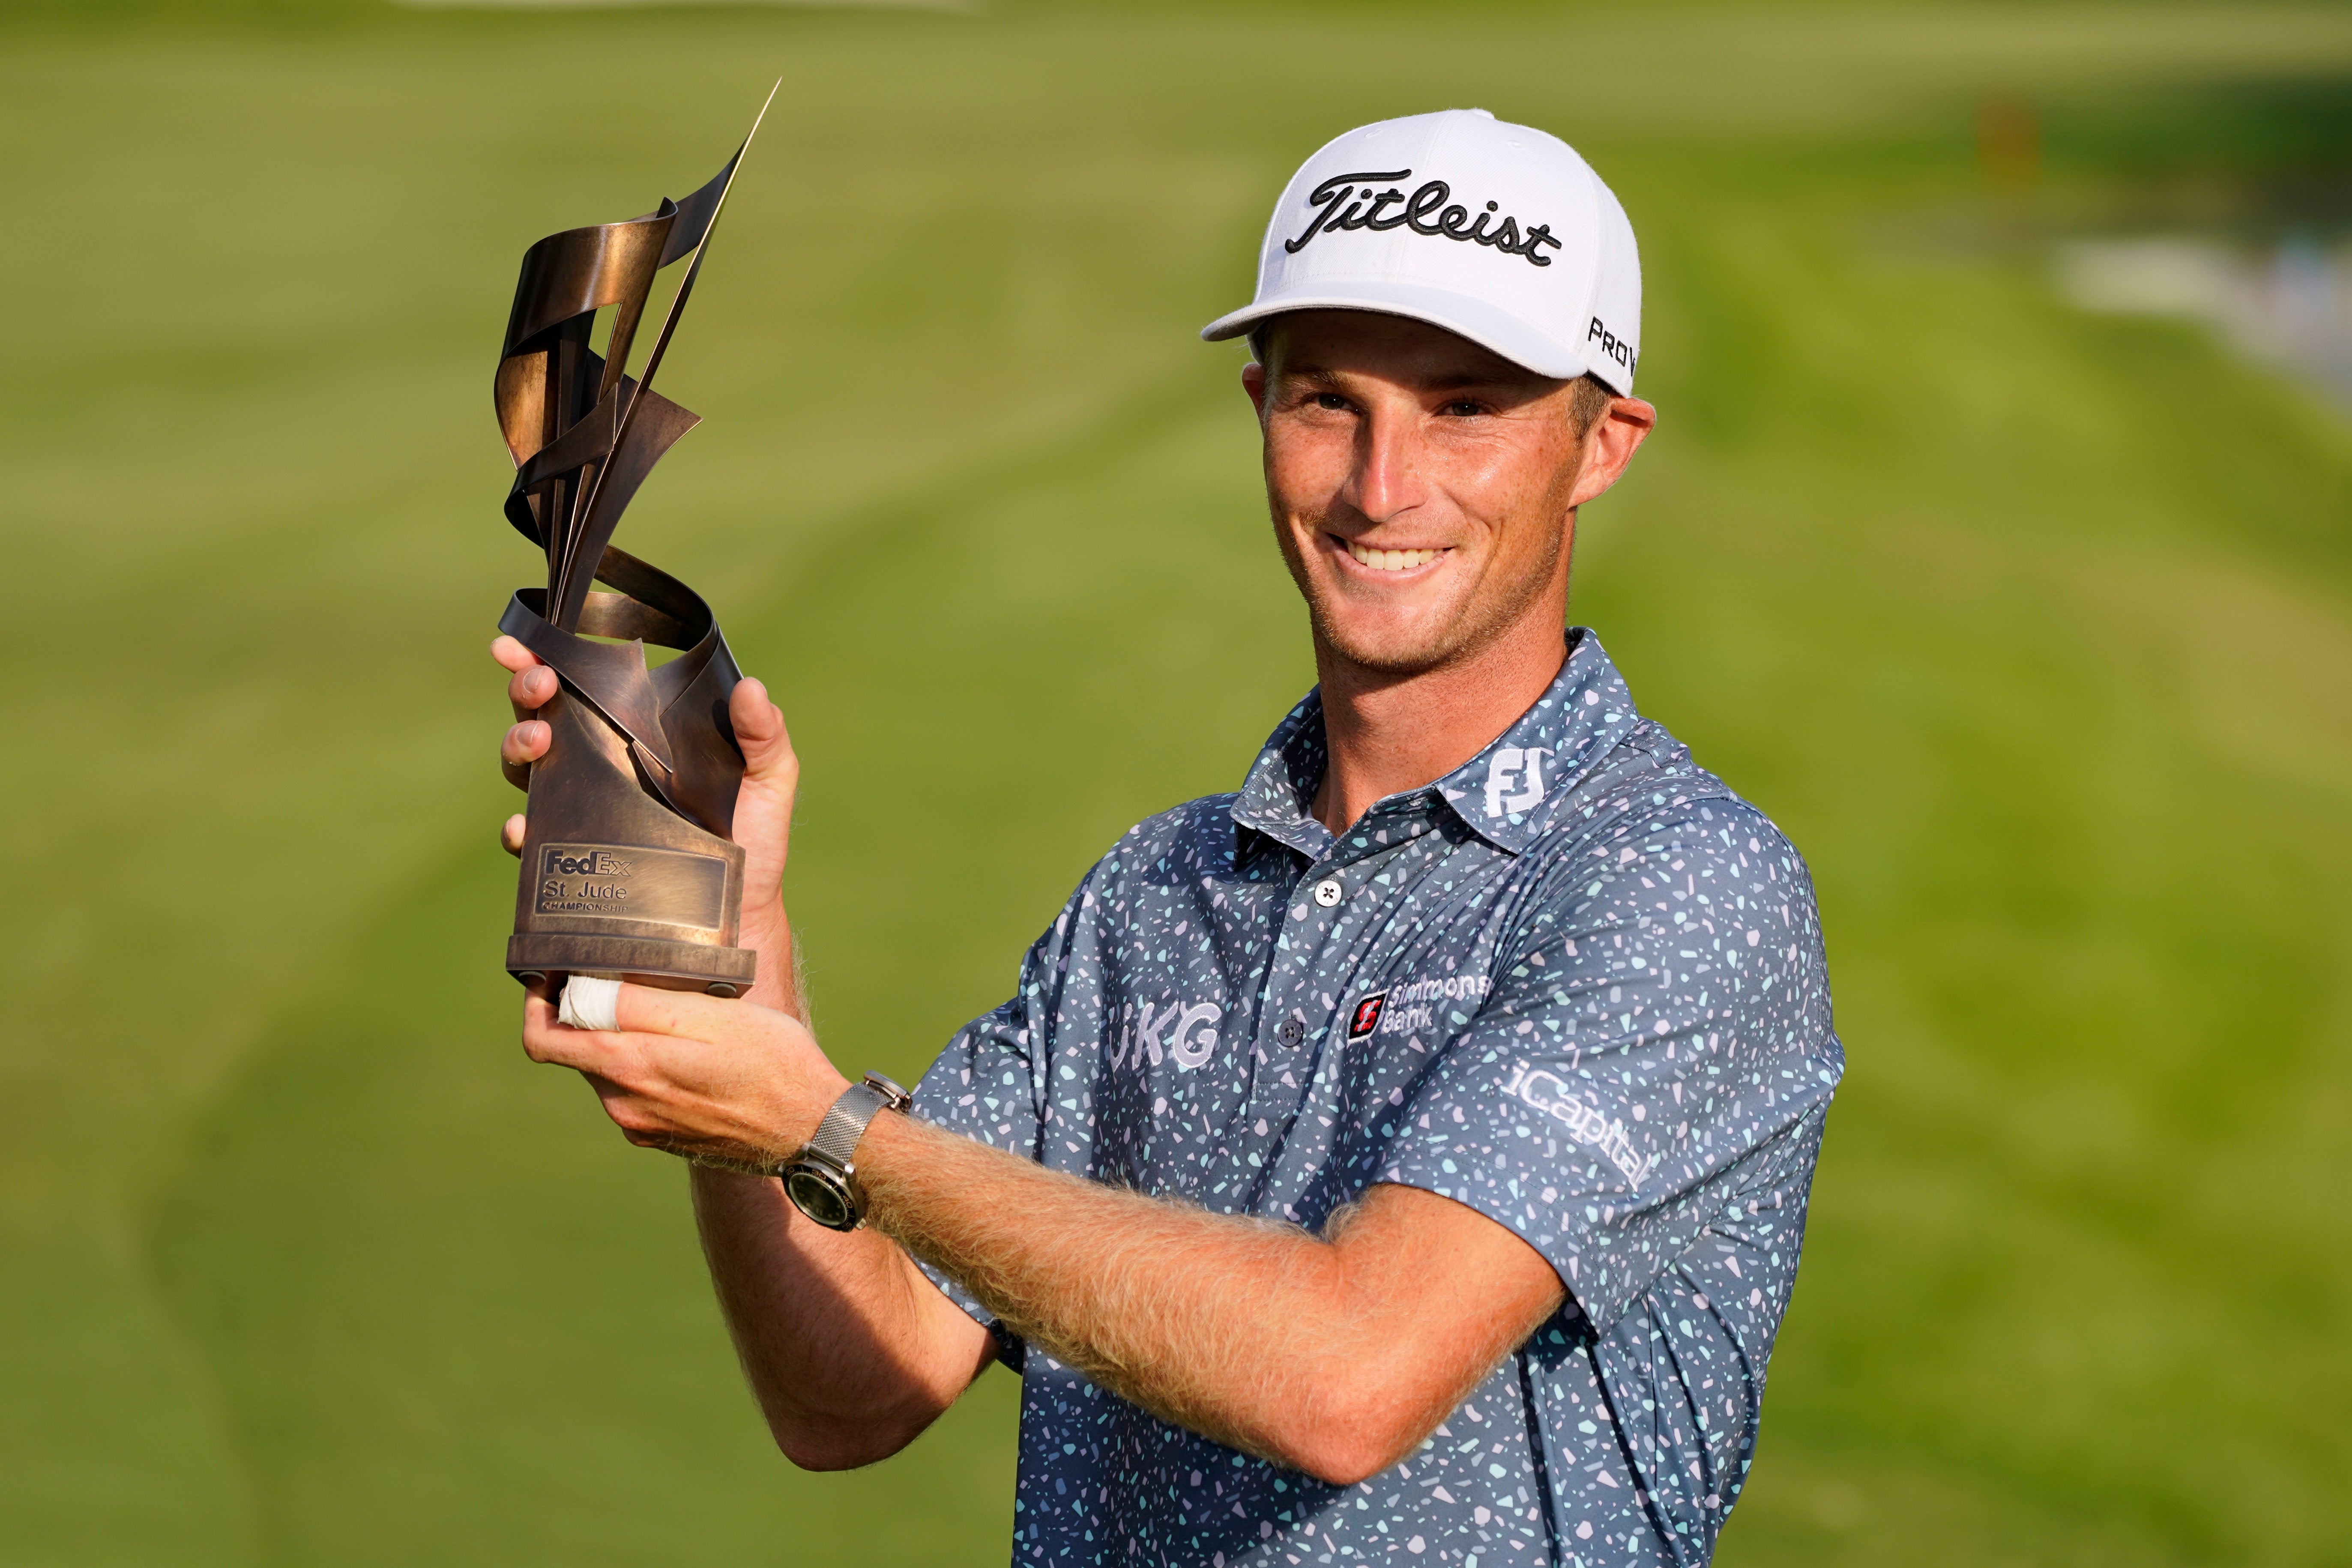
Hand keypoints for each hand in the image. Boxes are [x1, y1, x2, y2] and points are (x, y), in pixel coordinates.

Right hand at [490, 634, 798, 928]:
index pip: (583, 689)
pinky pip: (532, 843)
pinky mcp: (577, 861)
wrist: (742, 913)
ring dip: (517, 748)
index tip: (520, 646)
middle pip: (542, 719)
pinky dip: (519, 829)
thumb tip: (753, 687)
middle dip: (527, 695)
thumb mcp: (768, 781)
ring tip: (538, 743)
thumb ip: (764, 735)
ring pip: (526, 771)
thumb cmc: (755, 840)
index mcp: (637, 736)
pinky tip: (525, 823)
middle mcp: (601, 769)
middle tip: (540, 687)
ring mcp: (583, 813)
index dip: (545, 663)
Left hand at [522, 982, 849, 1168]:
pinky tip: (692, 1054)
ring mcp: (643, 1127)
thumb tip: (582, 991)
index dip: (537, 1004)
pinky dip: (648, 1067)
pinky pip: (636, 1094)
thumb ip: (641, 1005)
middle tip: (628, 978)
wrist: (814, 1131)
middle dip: (590, 1015)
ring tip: (673, 1015)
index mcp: (628, 1069)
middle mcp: (624, 1106)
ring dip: (626, 1040)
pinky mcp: (664, 1138)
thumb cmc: (773, 1063)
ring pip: (610, 1071)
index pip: (544, 1041)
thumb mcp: (712, 1015)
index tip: (552, 974)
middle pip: (578, 1051)